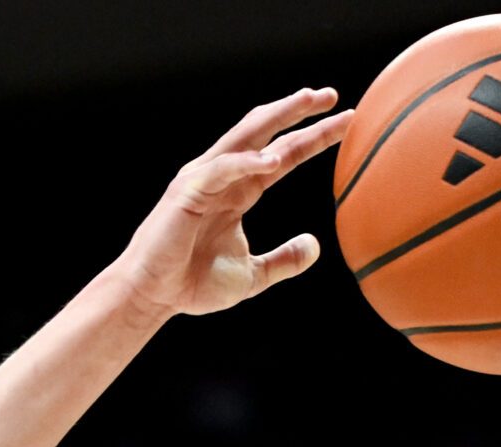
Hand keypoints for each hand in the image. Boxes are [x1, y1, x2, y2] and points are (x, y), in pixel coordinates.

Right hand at [110, 88, 355, 321]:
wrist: (153, 297)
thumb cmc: (193, 285)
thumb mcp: (252, 276)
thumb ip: (284, 261)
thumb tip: (315, 246)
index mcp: (239, 191)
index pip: (284, 155)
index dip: (314, 138)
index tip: (346, 122)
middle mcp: (224, 176)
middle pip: (266, 132)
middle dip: (298, 111)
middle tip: (331, 95)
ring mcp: (204, 180)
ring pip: (245, 136)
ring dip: (277, 116)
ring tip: (308, 102)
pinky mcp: (187, 192)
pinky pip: (221, 169)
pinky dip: (247, 161)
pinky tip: (274, 159)